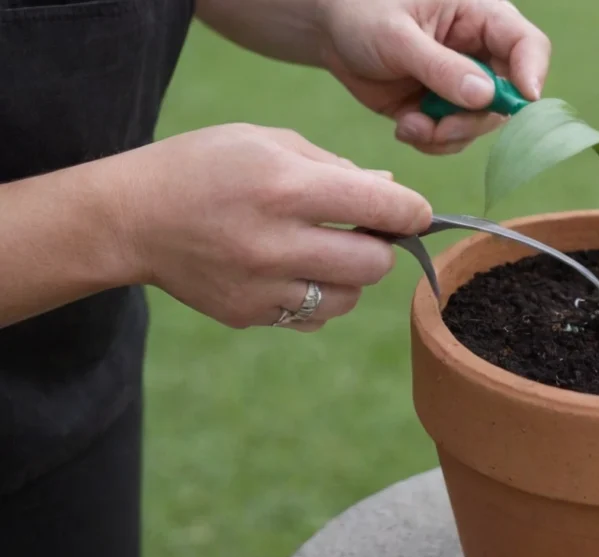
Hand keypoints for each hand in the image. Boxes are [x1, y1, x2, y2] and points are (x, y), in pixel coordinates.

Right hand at [109, 123, 431, 330]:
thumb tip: (390, 189)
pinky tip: (296, 273)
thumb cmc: (202, 166)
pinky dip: (319, 299)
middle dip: (382, 246)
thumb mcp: (265, 141)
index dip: (413, 211)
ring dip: (352, 276)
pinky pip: (313, 318)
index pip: (381, 207)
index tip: (415, 211)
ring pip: (348, 299)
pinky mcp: (249, 315)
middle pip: (374, 264)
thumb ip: (334, 166)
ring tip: (327, 251)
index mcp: (284, 187)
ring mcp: (261, 286)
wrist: (130, 218)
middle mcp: (275, 242)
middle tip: (366, 231)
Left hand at [316, 0, 550, 154]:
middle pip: (506, 96)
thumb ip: (441, 66)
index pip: (526, 44)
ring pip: (479, 123)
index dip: (532, 72)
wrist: (329, 32)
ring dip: (448, 135)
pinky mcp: (440, 108)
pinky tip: (404, 126)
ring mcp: (461, 83)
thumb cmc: (362, 12)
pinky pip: (453, 137)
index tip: (524, 99)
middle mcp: (478, 52)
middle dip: (474, 119)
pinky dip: (431, 141)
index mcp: (479, 16)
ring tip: (410, 126)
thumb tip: (485, 96)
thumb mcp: (398, 36)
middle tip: (439, 127)